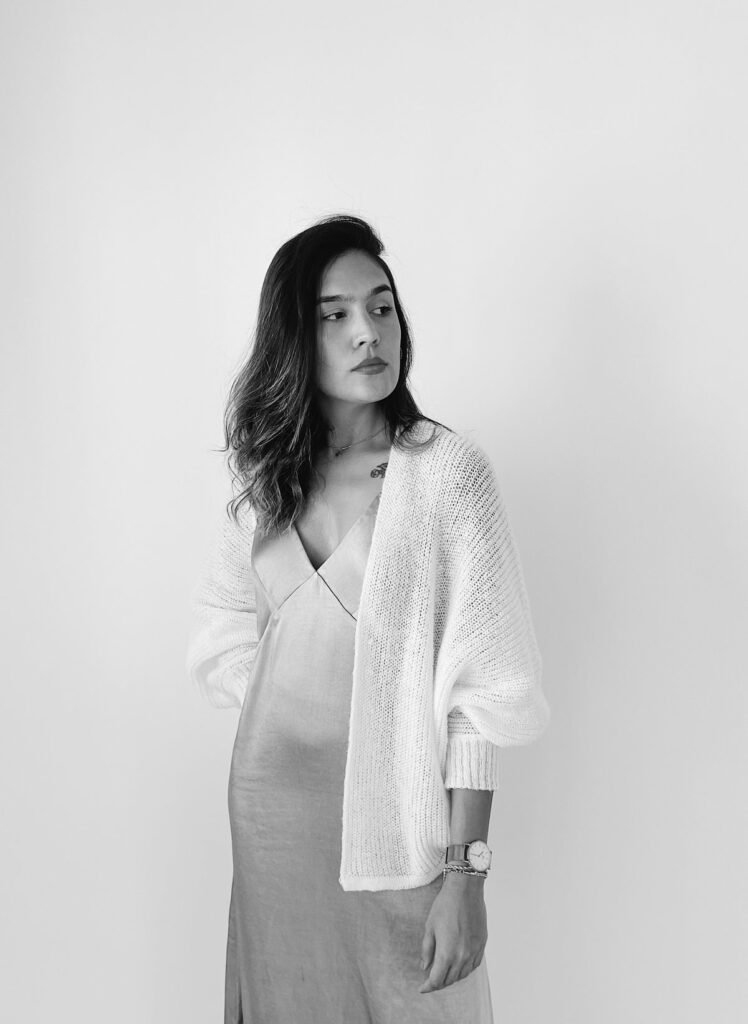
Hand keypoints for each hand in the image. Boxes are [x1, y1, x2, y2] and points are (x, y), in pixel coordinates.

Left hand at [419, 872, 487, 992]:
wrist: (465, 890)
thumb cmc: (444, 906)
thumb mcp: (429, 927)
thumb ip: (427, 950)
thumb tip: (425, 967)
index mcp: (446, 953)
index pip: (436, 980)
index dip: (428, 987)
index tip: (422, 988)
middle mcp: (462, 956)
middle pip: (450, 980)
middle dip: (439, 983)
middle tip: (430, 981)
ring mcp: (474, 951)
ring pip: (463, 975)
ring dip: (452, 978)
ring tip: (443, 974)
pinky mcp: (481, 945)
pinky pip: (473, 966)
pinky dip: (465, 970)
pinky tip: (459, 967)